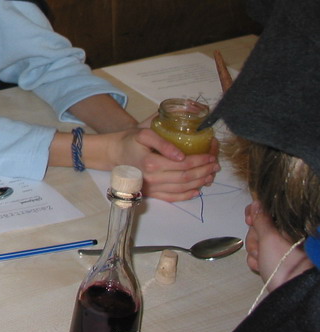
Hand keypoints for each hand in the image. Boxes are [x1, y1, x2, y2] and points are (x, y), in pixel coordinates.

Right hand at [74, 126, 219, 201]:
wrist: (115, 154)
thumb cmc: (131, 141)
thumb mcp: (144, 133)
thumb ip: (162, 141)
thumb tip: (181, 154)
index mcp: (151, 163)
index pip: (183, 164)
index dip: (200, 161)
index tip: (211, 156)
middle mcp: (152, 178)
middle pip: (186, 178)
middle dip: (204, 171)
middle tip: (215, 165)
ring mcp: (152, 188)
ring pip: (182, 189)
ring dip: (199, 183)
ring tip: (210, 175)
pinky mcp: (151, 194)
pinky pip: (172, 198)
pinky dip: (187, 196)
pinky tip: (197, 190)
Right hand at [244, 201, 310, 290]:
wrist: (291, 292)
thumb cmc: (283, 263)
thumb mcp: (269, 238)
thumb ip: (261, 219)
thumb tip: (257, 202)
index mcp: (287, 227)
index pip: (267, 212)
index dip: (255, 214)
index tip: (249, 220)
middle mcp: (284, 237)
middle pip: (259, 228)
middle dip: (254, 238)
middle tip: (259, 248)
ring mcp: (279, 250)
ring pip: (257, 242)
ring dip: (254, 251)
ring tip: (261, 261)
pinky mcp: (274, 262)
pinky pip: (258, 255)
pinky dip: (256, 261)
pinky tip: (260, 267)